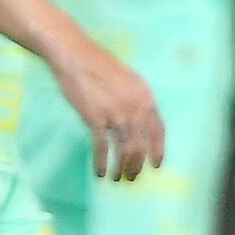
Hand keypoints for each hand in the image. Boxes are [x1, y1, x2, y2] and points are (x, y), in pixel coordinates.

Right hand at [50, 36, 164, 181]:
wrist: (76, 56)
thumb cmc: (99, 65)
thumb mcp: (128, 80)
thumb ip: (136, 100)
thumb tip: (138, 122)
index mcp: (145, 97)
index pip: (158, 130)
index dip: (158, 150)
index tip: (155, 165)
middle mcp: (134, 107)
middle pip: (141, 145)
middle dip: (137, 165)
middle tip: (132, 177)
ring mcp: (115, 114)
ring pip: (124, 150)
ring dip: (122, 168)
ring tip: (118, 178)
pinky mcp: (95, 118)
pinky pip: (101, 147)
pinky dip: (102, 163)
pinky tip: (100, 173)